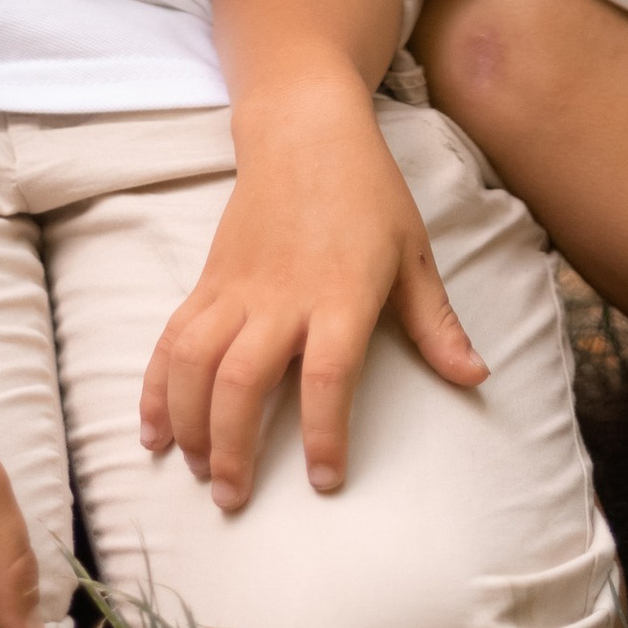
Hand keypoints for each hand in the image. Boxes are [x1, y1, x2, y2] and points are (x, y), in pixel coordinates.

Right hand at [139, 85, 485, 511]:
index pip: (329, 376)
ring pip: (196, 362)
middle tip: (233, 499)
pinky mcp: (208, 280)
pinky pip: (173, 338)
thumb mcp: (413, 253)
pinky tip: (152, 431)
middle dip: (232, 447)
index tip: (325, 482)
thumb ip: (437, 323)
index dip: (326, 434)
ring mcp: (237, 287)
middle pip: (243, 380)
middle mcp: (282, 296)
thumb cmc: (368, 191)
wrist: (305, 128)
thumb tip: (476, 376)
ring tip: (196, 470)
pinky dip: (156, 386)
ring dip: (189, 422)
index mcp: (341, 294)